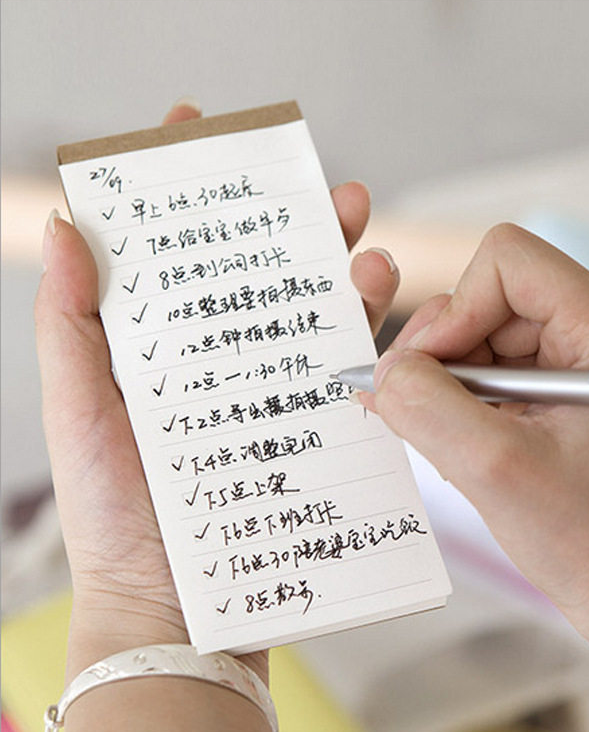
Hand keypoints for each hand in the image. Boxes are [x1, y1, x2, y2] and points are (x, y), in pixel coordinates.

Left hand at [34, 101, 399, 690]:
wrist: (176, 605)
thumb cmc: (115, 514)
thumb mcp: (79, 411)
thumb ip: (72, 323)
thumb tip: (70, 225)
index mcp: (160, 345)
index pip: (174, 248)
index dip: (180, 186)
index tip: (192, 126)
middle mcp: (219, 358)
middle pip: (256, 269)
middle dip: (286, 217)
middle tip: (316, 180)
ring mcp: (269, 388)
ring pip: (310, 308)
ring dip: (339, 262)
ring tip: (362, 230)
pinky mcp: (309, 424)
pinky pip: (342, 367)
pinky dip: (362, 328)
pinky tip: (376, 296)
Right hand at [358, 224, 588, 731]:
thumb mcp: (494, 469)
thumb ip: (424, 406)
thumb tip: (381, 373)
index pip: (506, 259)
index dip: (455, 308)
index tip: (429, 372)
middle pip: (488, 297)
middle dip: (445, 353)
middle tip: (423, 412)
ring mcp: (584, 360)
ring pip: (484, 336)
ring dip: (453, 384)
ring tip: (457, 442)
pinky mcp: (567, 390)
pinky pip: (495, 370)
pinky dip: (467, 402)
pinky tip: (472, 446)